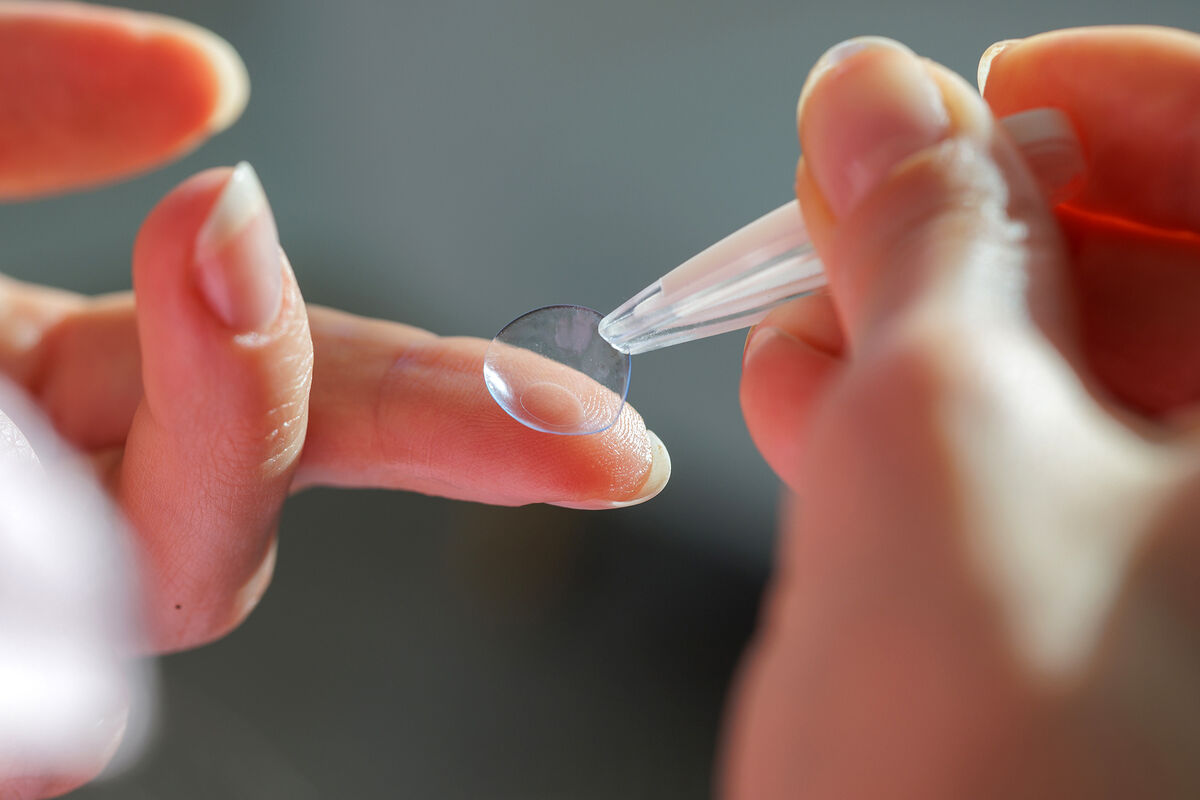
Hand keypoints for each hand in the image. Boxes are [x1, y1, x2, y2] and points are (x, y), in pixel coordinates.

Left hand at [0, 4, 668, 794]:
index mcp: (60, 374)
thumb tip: (213, 84)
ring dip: (72, 495)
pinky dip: (23, 649)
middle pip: (229, 533)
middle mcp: (41, 510)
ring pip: (118, 613)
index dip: (465, 420)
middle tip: (213, 242)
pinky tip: (1, 613)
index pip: (299, 397)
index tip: (601, 446)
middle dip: (258, 402)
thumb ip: (13, 92)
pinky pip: (32, 697)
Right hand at [730, 29, 1199, 796]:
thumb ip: (919, 247)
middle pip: (1182, 287)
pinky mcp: (1142, 670)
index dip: (1109, 103)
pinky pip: (1056, 507)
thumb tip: (876, 109)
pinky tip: (820, 420)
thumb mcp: (937, 453)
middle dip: (991, 233)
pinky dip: (936, 451)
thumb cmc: (1016, 798)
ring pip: (1101, 404)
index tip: (967, 100)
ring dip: (934, 343)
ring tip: (799, 328)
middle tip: (850, 207)